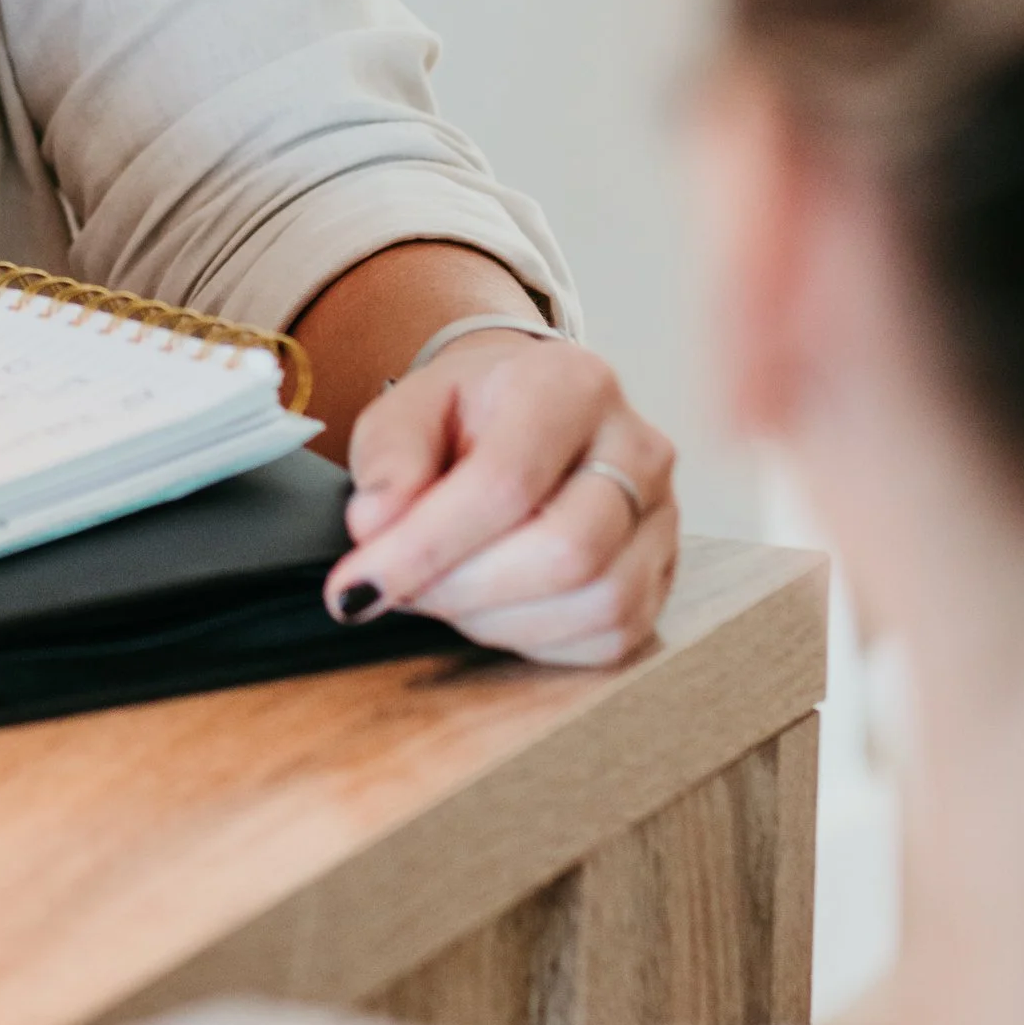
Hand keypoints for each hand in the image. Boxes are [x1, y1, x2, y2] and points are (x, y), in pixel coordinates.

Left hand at [323, 332, 679, 665]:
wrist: (531, 410)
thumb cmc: (469, 412)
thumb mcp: (409, 408)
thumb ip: (388, 457)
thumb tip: (376, 525)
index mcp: (572, 384)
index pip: (505, 482)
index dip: (425, 545)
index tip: (358, 583)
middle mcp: (637, 446)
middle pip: (567, 552)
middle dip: (464, 589)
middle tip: (400, 590)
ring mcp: (663, 514)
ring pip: (598, 602)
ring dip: (497, 621)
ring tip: (443, 592)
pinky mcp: (665, 572)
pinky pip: (611, 636)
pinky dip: (536, 639)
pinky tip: (492, 607)